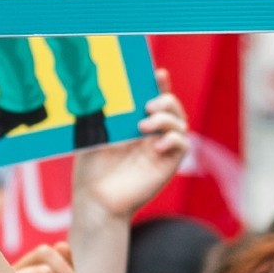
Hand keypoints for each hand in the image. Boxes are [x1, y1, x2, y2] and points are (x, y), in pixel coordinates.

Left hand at [71, 92, 193, 228]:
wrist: (96, 199)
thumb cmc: (91, 168)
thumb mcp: (93, 134)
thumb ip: (102, 113)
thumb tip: (100, 88)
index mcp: (134, 122)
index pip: (152, 97)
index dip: (159, 84)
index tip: (158, 74)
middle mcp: (151, 133)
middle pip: (172, 106)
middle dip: (165, 99)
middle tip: (148, 105)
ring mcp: (161, 147)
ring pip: (180, 122)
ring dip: (167, 118)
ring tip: (145, 126)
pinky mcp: (168, 164)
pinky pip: (183, 144)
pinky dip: (174, 139)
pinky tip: (157, 145)